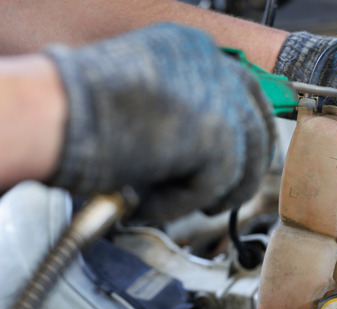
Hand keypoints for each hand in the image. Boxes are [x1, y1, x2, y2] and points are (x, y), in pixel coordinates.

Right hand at [45, 24, 274, 221]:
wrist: (56, 112)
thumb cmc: (75, 106)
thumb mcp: (140, 96)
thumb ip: (177, 113)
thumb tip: (193, 149)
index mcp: (194, 49)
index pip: (243, 90)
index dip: (242, 128)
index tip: (239, 157)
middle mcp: (216, 67)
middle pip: (256, 122)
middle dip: (249, 163)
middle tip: (228, 192)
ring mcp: (223, 100)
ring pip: (246, 158)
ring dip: (220, 191)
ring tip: (192, 207)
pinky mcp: (219, 138)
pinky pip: (216, 185)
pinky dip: (183, 203)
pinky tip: (154, 207)